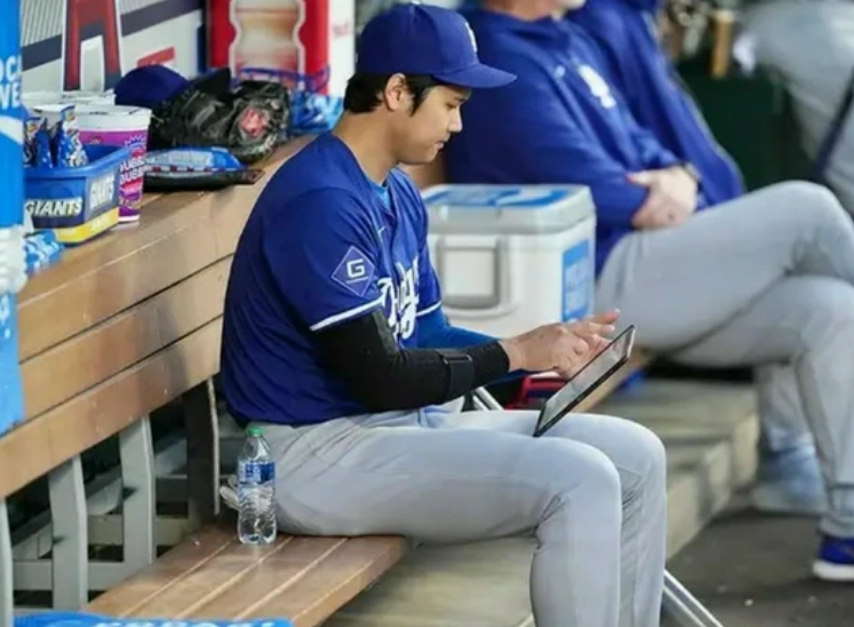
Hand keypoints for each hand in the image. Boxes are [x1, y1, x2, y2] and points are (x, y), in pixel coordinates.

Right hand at [500, 310, 619, 376]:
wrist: (515, 351)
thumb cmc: (530, 346)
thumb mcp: (549, 336)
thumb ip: (566, 340)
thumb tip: (582, 348)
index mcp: (562, 327)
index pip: (586, 321)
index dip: (601, 319)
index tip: (614, 316)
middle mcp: (564, 330)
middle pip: (589, 328)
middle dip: (600, 330)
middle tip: (611, 330)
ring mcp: (562, 339)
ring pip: (581, 348)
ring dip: (573, 357)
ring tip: (555, 357)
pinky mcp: (559, 351)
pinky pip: (570, 362)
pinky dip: (564, 366)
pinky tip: (553, 363)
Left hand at [629, 167, 697, 228]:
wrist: (688, 178)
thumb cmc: (666, 178)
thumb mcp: (653, 175)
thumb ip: (640, 178)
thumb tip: (627, 178)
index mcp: (663, 191)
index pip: (649, 209)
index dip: (640, 218)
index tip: (633, 221)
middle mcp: (673, 200)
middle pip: (656, 218)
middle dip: (645, 223)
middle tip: (638, 225)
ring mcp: (681, 207)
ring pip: (664, 223)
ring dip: (654, 227)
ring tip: (646, 226)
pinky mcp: (687, 213)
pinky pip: (674, 224)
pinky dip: (664, 226)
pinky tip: (657, 226)